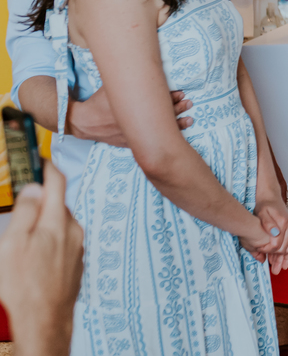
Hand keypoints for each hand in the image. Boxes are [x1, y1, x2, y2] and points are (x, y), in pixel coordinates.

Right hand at [0, 164, 83, 355]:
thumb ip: (27, 211)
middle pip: (58, 203)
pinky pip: (63, 243)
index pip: (58, 181)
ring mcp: (77, 248)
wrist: (44, 324)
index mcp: (58, 221)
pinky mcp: (75, 264)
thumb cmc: (24, 288)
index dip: (45, 166)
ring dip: (45, 223)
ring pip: (60, 224)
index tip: (35, 160)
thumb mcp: (14, 244)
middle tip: (22, 201)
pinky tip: (34, 257)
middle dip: (42, 199)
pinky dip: (50, 241)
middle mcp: (73, 231)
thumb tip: (35, 186)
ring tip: (23, 239)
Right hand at [69, 86, 192, 145]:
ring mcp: (133, 134)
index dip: (170, 96)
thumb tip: (136, 58)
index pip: (156, 101)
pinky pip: (150, 141)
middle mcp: (134, 121)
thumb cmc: (98, 101)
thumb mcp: (111, 86)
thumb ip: (124, 75)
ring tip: (190, 119)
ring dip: (176, 124)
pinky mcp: (131, 142)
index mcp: (131, 105)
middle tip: (188, 102)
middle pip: (160, 114)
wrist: (84, 122)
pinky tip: (175, 135)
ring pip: (158, 130)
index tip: (181, 93)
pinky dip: (162, 137)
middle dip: (177, 108)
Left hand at [252, 197, 287, 274]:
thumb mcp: (262, 212)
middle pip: (284, 249)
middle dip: (277, 260)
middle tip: (271, 267)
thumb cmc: (265, 205)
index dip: (268, 251)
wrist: (271, 197)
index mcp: (283, 223)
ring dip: (283, 260)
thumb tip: (274, 233)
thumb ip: (268, 223)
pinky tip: (284, 261)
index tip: (260, 252)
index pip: (277, 244)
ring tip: (278, 269)